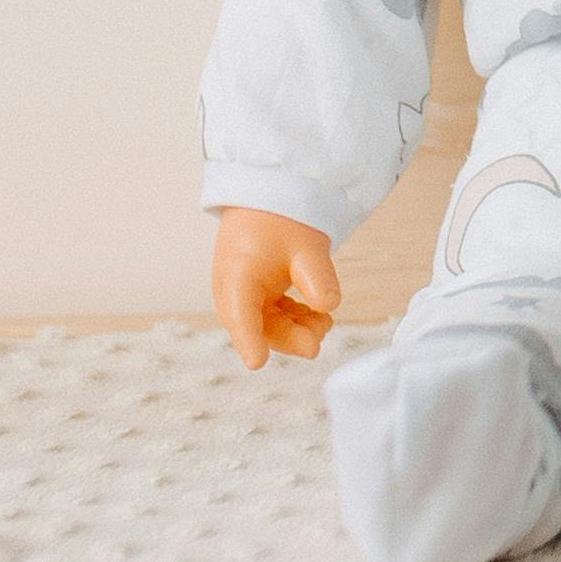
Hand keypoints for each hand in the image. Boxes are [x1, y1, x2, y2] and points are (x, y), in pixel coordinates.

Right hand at [214, 210, 341, 366]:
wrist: (268, 200)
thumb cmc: (281, 221)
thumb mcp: (307, 246)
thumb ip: (318, 278)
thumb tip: (328, 306)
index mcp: (238, 274)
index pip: (240, 313)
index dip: (248, 339)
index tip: (257, 362)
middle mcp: (232, 289)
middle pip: (256, 326)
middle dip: (287, 338)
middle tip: (316, 343)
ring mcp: (241, 294)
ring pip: (265, 324)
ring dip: (294, 330)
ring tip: (324, 323)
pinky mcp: (253, 295)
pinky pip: (272, 316)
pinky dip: (294, 320)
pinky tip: (316, 316)